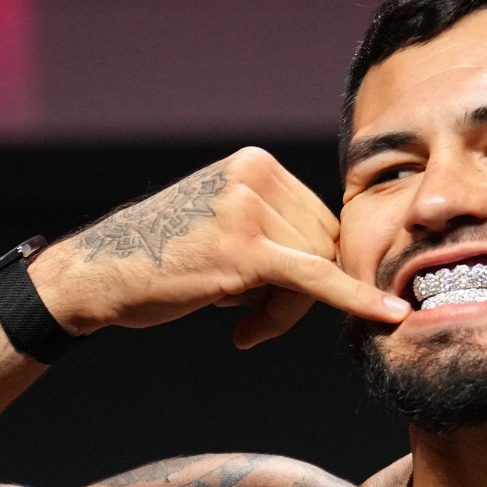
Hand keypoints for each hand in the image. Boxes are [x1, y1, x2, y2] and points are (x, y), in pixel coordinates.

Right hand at [31, 149, 409, 347]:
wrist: (99, 274)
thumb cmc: (161, 259)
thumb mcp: (222, 224)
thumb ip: (276, 230)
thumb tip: (337, 263)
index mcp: (255, 163)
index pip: (318, 220)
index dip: (307, 268)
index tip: (269, 298)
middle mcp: (254, 175)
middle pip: (325, 243)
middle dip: (300, 293)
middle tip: (253, 323)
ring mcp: (248, 210)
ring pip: (318, 269)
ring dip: (286, 311)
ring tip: (240, 323)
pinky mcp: (244, 251)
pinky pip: (317, 279)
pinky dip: (356, 299)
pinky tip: (388, 316)